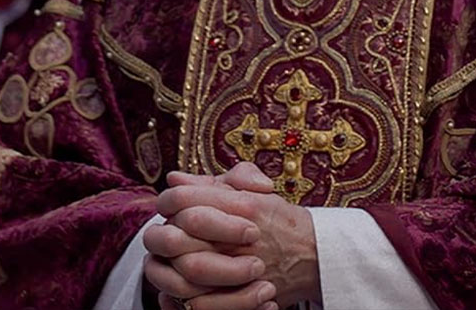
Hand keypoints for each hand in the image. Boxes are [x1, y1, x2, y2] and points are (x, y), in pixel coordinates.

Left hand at [146, 163, 319, 308]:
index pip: (183, 198)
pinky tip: (177, 290)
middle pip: (175, 236)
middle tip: (161, 236)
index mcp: (240, 204)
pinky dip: (181, 299)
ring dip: (165, 270)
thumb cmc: (280, 220)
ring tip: (165, 264)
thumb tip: (175, 178)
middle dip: (160, 236)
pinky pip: (196, 304)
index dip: (167, 200)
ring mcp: (238, 269)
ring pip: (181, 273)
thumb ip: (215, 182)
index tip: (167, 205)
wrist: (314, 255)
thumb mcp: (254, 190)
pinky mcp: (241, 297)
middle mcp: (238, 235)